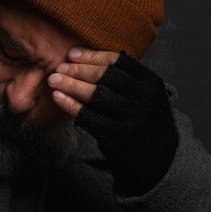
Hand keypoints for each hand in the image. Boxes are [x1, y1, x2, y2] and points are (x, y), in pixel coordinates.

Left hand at [48, 47, 177, 195]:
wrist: (157, 158)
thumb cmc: (143, 120)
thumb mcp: (144, 95)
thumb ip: (124, 79)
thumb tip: (85, 57)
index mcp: (151, 82)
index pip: (118, 62)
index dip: (92, 56)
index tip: (72, 54)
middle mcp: (144, 99)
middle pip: (105, 77)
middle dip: (78, 70)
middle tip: (58, 67)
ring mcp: (132, 118)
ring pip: (96, 96)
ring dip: (71, 86)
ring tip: (53, 80)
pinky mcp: (118, 137)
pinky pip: (89, 117)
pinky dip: (71, 106)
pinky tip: (58, 98)